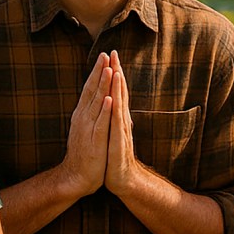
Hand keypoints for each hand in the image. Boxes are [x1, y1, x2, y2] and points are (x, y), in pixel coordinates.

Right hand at [62, 53, 112, 196]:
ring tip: (108, 69)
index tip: (104, 56)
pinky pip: (100, 124)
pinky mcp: (94, 142)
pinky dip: (104, 111)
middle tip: (105, 54)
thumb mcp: (88, 128)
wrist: (75, 177)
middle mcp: (84, 118)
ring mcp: (88, 129)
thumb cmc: (84, 153)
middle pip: (92, 91)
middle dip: (99, 72)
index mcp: (83, 114)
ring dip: (102, 86)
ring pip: (96, 104)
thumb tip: (99, 98)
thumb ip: (93, 113)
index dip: (97, 72)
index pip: (90, 89)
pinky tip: (109, 100)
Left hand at [104, 52, 142, 196]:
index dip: (114, 73)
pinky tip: (113, 101)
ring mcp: (121, 131)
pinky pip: (116, 125)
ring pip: (119, 105)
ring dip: (117, 88)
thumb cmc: (116, 157)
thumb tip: (115, 103)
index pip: (116, 91)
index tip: (111, 56)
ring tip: (115, 70)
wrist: (123, 179)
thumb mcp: (114, 133)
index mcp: (118, 118)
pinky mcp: (118, 143)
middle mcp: (121, 121)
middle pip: (119, 93)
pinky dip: (115, 112)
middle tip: (114, 53)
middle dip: (116, 73)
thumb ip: (116, 117)